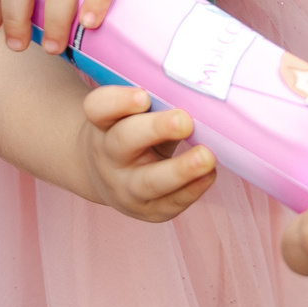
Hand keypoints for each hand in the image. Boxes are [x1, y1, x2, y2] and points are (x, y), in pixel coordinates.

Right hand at [81, 85, 217, 220]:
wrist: (108, 178)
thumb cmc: (132, 135)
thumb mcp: (135, 117)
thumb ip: (160, 106)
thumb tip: (201, 100)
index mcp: (103, 124)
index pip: (99, 108)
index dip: (118, 101)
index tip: (143, 96)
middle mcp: (108, 156)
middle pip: (123, 141)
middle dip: (155, 129)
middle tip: (184, 121)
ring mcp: (125, 188)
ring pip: (149, 181)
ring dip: (180, 170)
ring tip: (206, 158)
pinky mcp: (146, 210)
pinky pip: (170, 203)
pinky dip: (192, 189)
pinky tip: (209, 175)